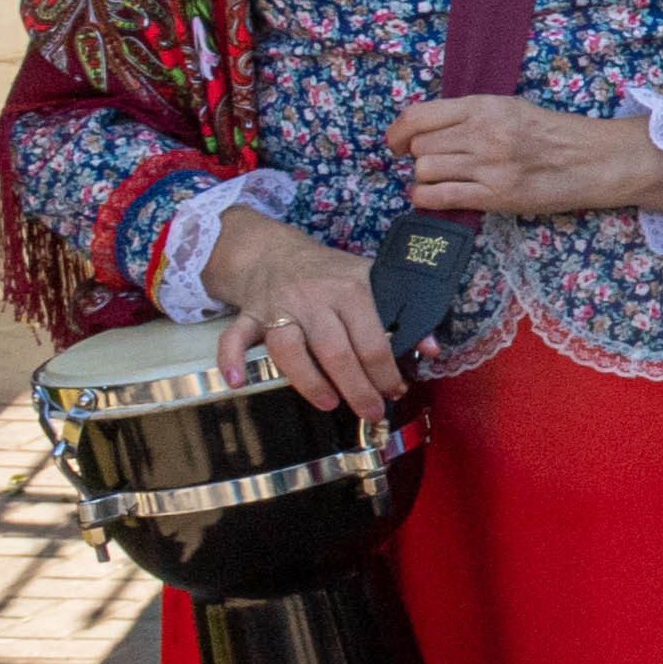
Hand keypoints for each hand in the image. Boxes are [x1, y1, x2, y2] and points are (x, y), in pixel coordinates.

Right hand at [200, 208, 403, 419]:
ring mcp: (278, 307)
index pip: (372, 338)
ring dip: (307, 381)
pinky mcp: (249, 315)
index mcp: (351, 289)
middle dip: (356, 387)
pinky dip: (230, 360)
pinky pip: (234, 337)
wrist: (275, 251)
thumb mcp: (374, 282)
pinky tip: (236, 383)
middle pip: (334, 350)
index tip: (395, 392)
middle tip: (371, 412)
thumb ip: (406, 314)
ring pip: (288, 348)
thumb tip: (432, 349)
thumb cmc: (332, 274)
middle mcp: (314, 298)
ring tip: (328, 404)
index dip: (385, 371)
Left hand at [386, 94, 662, 218]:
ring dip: (425, 178)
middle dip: (418, 156)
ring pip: (425, 171)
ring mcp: (488, 165)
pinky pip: (439, 197)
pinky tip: (433, 197)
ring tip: (441, 180)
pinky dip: (426, 198)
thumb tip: (425, 131)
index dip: (398, 132)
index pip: (418, 116)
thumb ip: (471, 115)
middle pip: (419, 146)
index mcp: (484, 106)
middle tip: (433, 163)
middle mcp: (482, 133)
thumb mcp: (511, 109)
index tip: (397, 143)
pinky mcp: (496, 196)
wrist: (597, 160)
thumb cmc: (556, 134)